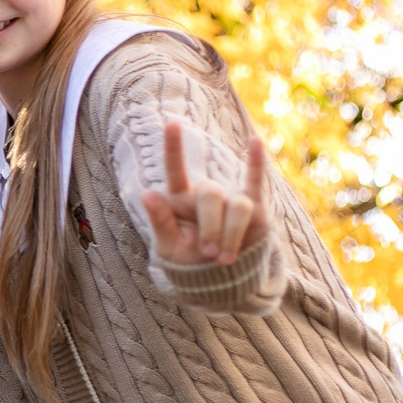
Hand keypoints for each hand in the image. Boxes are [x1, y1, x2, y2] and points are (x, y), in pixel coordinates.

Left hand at [138, 119, 273, 267]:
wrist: (218, 279)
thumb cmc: (188, 259)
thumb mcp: (168, 247)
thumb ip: (159, 221)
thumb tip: (146, 192)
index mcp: (180, 199)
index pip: (175, 170)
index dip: (173, 147)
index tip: (171, 123)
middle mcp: (206, 194)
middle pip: (211, 195)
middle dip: (211, 227)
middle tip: (209, 253)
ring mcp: (231, 200)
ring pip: (237, 206)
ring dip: (231, 233)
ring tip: (224, 258)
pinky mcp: (257, 210)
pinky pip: (256, 183)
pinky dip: (256, 162)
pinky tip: (255, 141)